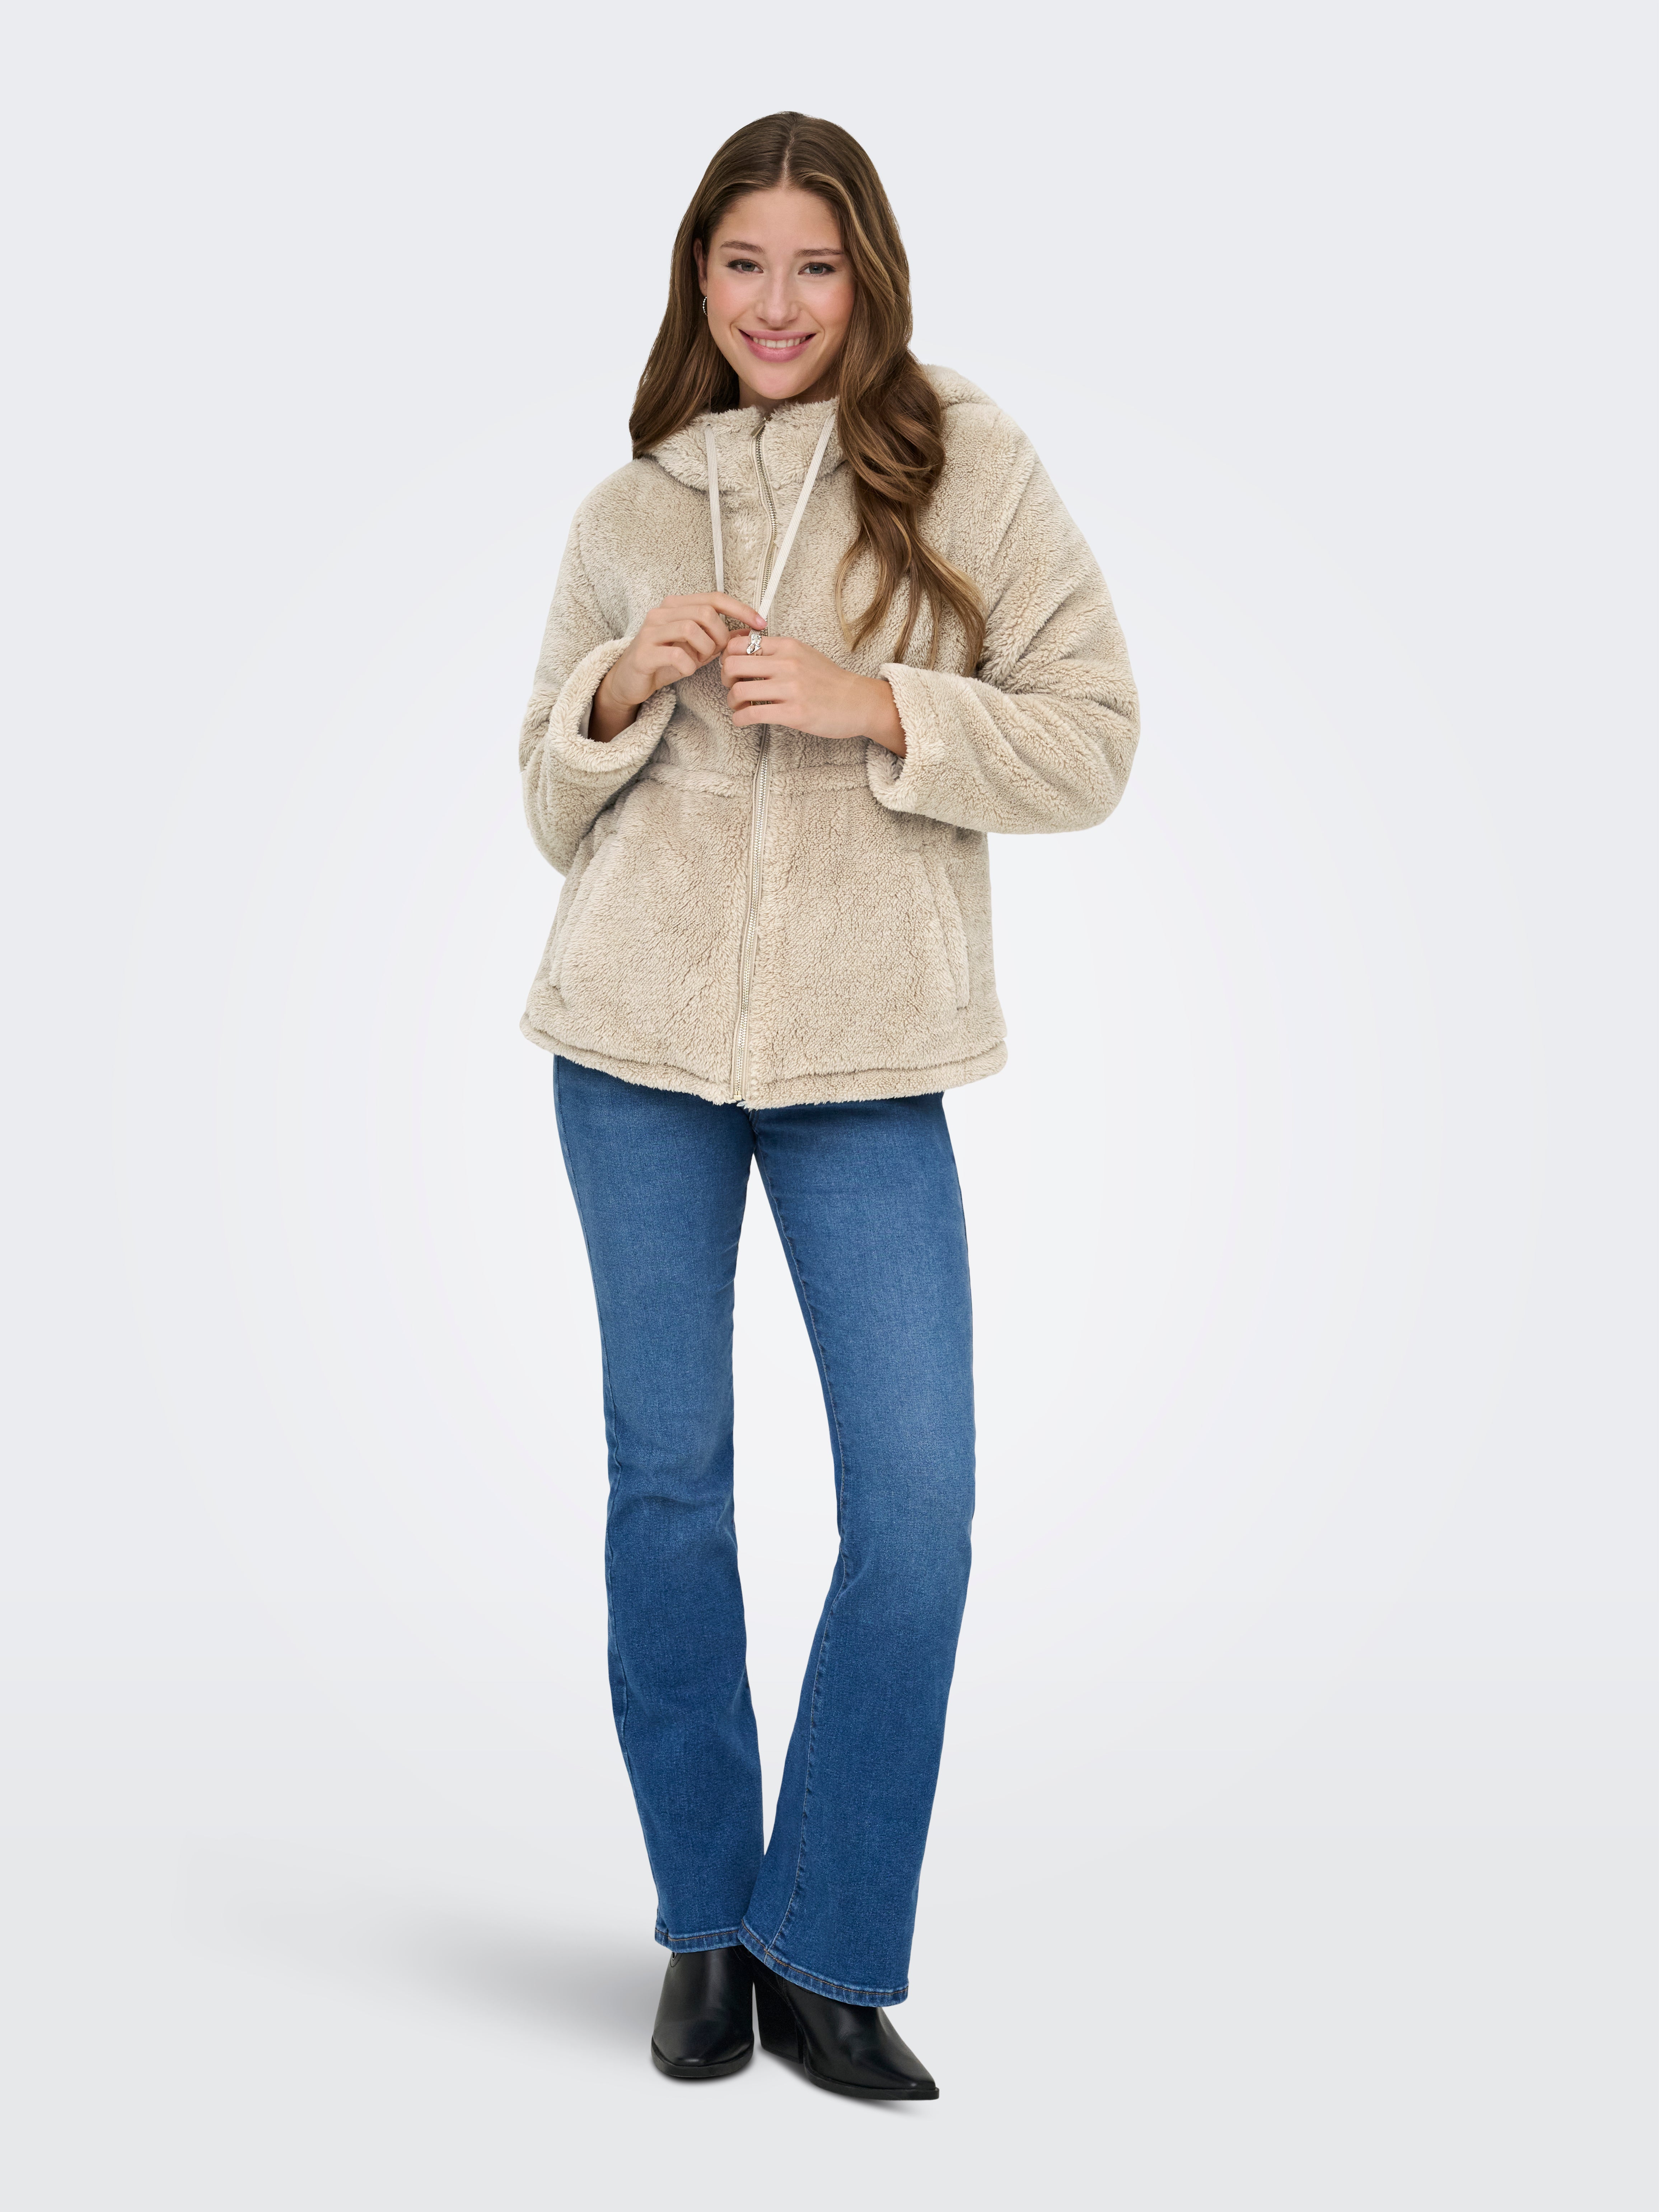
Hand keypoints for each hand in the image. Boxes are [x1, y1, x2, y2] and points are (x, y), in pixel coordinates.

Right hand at [591, 593, 763, 740]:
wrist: (631, 681)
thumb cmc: (666, 661)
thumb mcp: (698, 648)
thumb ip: (720, 638)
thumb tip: (749, 632)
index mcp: (677, 606)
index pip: (714, 597)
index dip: (740, 609)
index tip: (760, 623)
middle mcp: (662, 612)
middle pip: (704, 612)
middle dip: (719, 635)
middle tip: (717, 652)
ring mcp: (651, 631)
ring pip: (690, 628)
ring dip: (704, 649)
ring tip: (698, 660)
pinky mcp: (644, 653)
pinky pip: (676, 654)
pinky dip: (688, 665)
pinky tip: (686, 670)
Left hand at [721, 633, 905, 754]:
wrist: (858, 701)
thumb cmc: (830, 681)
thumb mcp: (803, 654)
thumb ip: (777, 651)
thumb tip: (746, 649)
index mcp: (787, 646)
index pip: (739, 643)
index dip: (727, 656)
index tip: (732, 668)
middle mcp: (787, 664)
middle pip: (732, 665)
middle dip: (725, 679)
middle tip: (732, 687)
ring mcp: (790, 689)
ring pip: (738, 691)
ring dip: (732, 702)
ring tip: (739, 707)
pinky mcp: (793, 713)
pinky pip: (752, 715)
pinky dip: (739, 719)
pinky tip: (743, 720)